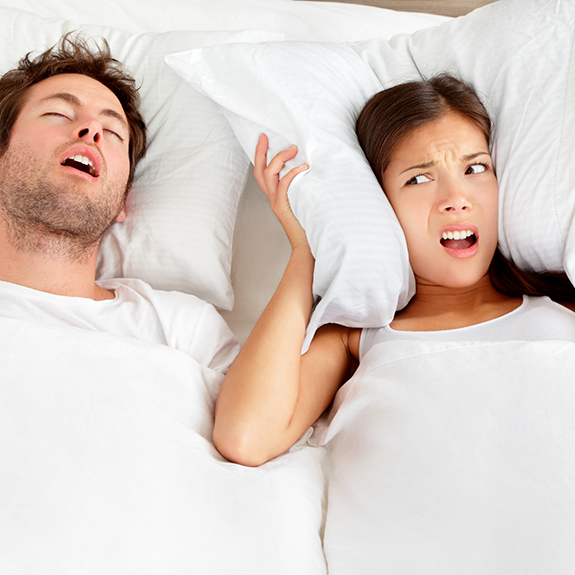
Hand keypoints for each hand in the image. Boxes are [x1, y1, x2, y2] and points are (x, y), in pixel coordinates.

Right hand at [254, 134, 308, 248]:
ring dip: (279, 160)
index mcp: (275, 196)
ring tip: (293, 149)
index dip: (261, 155)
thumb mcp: (304, 200)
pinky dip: (292, 174)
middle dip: (261, 152)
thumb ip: (303, 185)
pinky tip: (303, 167)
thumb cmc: (308, 223)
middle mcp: (273, 198)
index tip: (264, 139)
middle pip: (260, 171)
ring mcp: (276, 203)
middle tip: (265, 137)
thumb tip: (312, 166)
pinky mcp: (283, 208)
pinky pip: (283, 187)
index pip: (262, 172)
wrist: (306, 245)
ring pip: (268, 176)